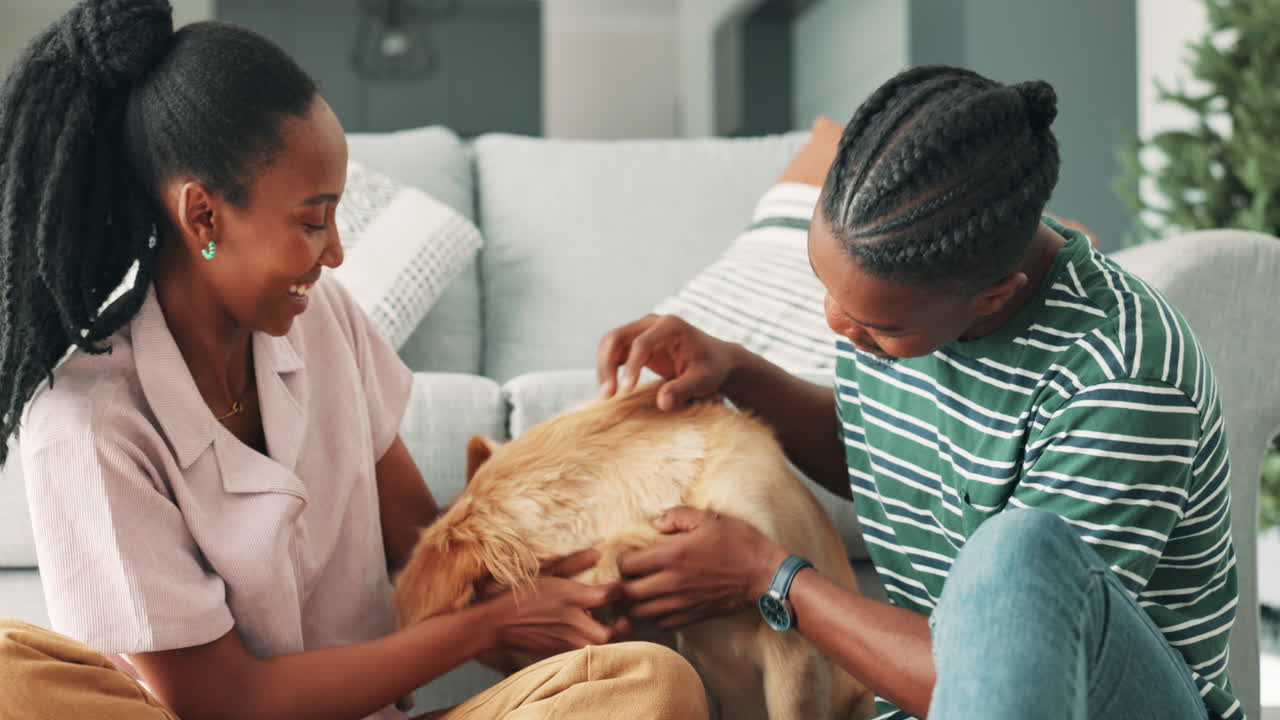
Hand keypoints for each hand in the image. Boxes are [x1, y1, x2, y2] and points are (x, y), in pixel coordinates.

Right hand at [480, 549, 623, 655]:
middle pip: (608, 634)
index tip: (619, 587)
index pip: (608, 595)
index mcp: (569, 596)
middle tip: (624, 618)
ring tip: (611, 629)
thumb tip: (599, 549)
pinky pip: (583, 651)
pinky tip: (590, 635)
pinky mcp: (559, 650)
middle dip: (622, 628)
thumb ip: (574, 562)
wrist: (497, 622)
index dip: (620, 591)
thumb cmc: (521, 592)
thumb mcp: (547, 571)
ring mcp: (565, 638)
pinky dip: (592, 646)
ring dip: (610, 640)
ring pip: (598, 648)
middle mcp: (571, 620)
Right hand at [596, 314, 740, 409]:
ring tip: (606, 396)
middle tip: (607, 395)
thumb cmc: (711, 368)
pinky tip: (609, 389)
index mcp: (670, 326)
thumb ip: (683, 389)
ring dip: (603, 368)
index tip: (626, 391)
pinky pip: (614, 352)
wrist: (716, 360)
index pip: (641, 343)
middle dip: (607, 365)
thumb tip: (662, 403)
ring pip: (610, 343)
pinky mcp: (636, 342)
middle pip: (617, 337)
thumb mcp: (703, 380)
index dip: (631, 367)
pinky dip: (607, 369)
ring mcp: (641, 330)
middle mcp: (652, 323)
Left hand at [618, 507, 788, 629]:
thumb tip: (653, 521)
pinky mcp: (691, 617)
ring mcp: (680, 603)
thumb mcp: (709, 518)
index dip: (620, 560)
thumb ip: (676, 515)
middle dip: (619, 585)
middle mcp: (671, 582)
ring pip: (639, 613)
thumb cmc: (739, 543)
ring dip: (631, 604)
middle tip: (624, 576)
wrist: (765, 576)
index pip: (627, 564)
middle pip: (626, 593)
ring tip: (634, 593)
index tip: (626, 554)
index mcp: (672, 555)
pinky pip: (659, 624)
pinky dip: (650, 617)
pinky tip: (654, 605)